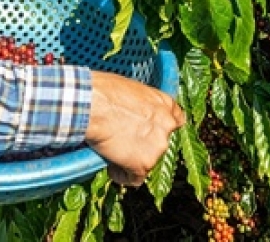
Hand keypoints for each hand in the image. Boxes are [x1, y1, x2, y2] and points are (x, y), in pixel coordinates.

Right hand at [85, 71, 184, 186]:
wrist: (93, 106)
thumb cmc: (103, 92)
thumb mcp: (131, 90)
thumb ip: (141, 105)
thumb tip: (133, 113)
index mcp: (165, 104)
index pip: (176, 120)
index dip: (160, 127)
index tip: (148, 131)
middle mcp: (167, 125)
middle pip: (160, 142)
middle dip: (144, 144)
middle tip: (123, 141)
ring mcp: (157, 146)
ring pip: (147, 161)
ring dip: (132, 160)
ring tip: (112, 153)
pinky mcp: (144, 164)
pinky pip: (135, 178)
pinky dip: (123, 176)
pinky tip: (111, 168)